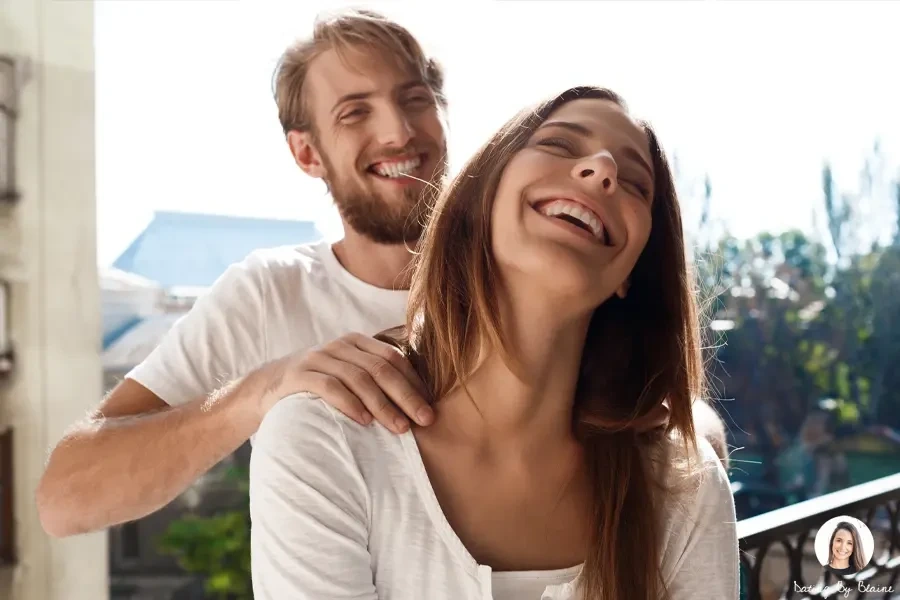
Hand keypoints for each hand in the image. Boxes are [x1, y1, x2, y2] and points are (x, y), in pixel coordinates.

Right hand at [259, 333, 433, 433]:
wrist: (266, 387)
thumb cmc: (318, 387)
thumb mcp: (347, 376)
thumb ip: (374, 381)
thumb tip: (417, 405)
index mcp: (358, 343)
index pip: (394, 359)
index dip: (415, 382)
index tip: (430, 408)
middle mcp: (340, 345)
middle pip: (381, 368)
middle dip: (406, 395)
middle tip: (424, 420)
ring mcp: (318, 357)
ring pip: (359, 378)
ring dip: (383, 404)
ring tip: (399, 427)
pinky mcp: (299, 373)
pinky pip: (329, 386)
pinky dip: (349, 403)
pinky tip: (364, 421)